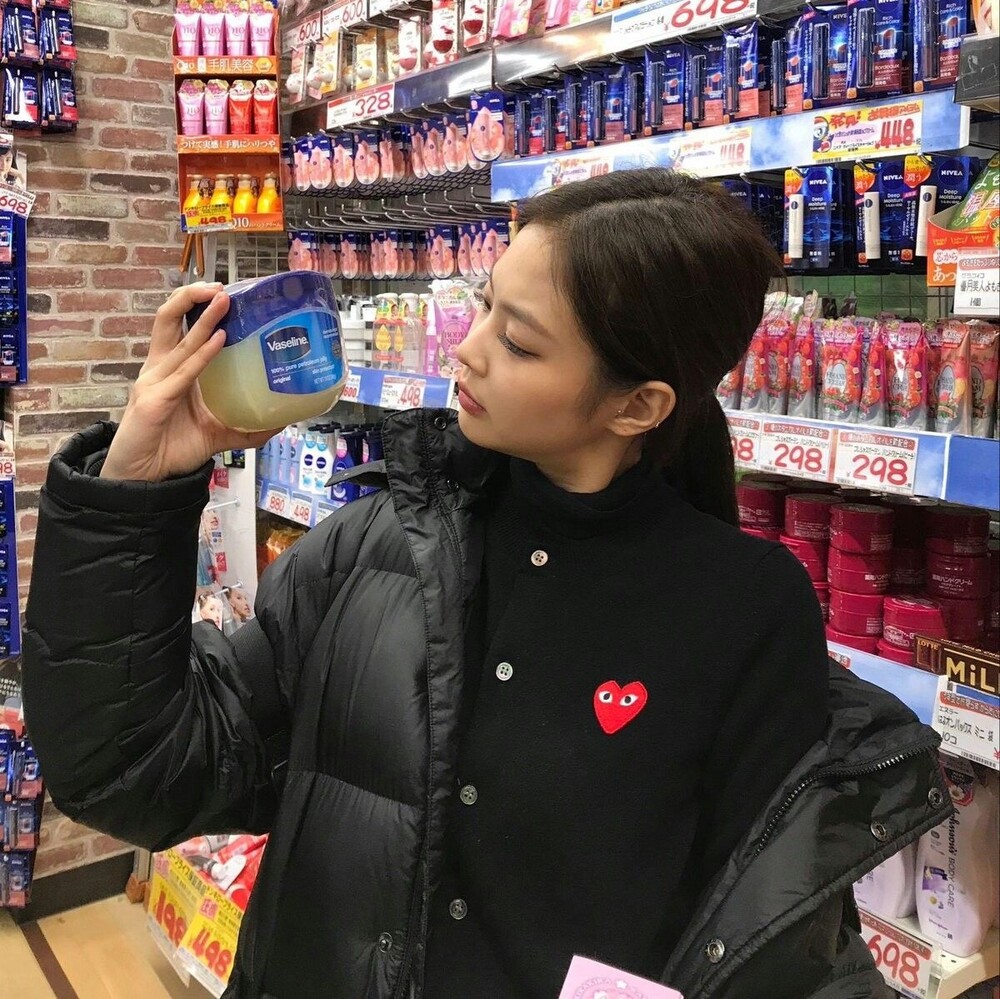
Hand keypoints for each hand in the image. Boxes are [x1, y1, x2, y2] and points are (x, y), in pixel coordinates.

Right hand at [101, 283, 279, 482]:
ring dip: (202, 319)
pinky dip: (201, 354)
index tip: (225, 294)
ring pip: (177, 340)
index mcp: (170, 370)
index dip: (194, 306)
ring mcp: (154, 383)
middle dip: (191, 298)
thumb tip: (283, 420)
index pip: (178, 327)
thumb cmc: (172, 449)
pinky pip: (182, 373)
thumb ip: (247, 426)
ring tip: (224, 301)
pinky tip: (219, 341)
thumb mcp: (217, 433)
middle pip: (167, 319)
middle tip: (221, 287)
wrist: (145, 480)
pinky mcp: (154, 401)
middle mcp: (159, 369)